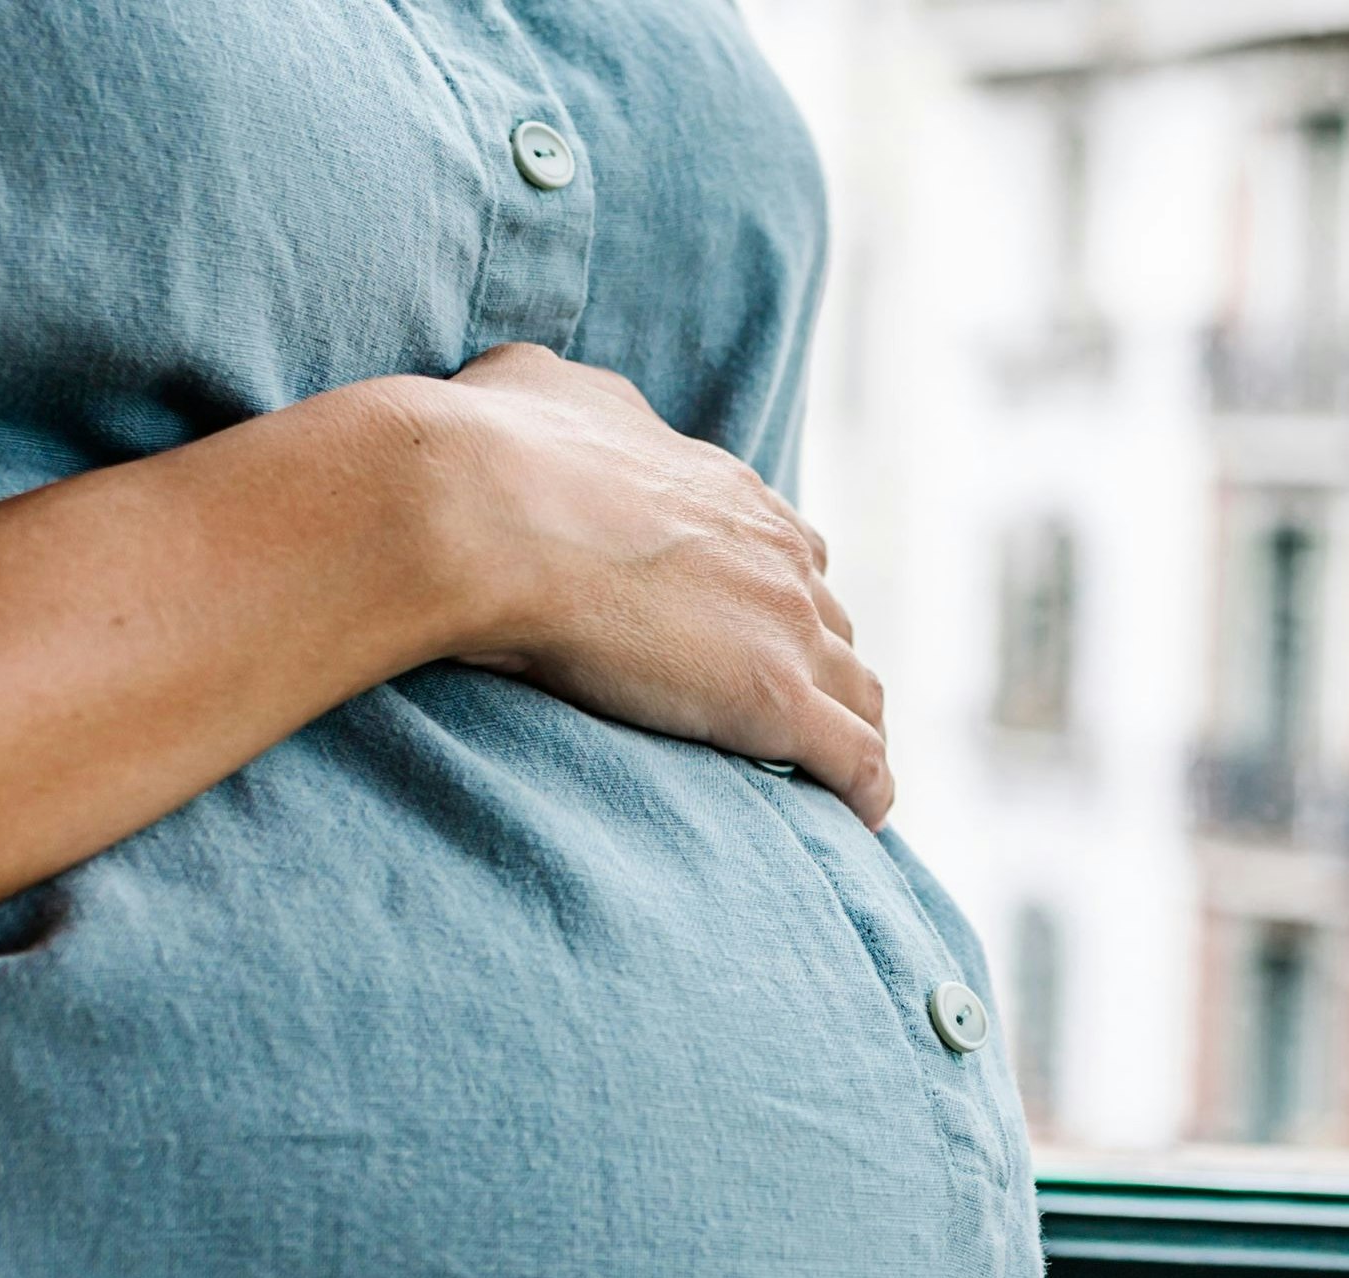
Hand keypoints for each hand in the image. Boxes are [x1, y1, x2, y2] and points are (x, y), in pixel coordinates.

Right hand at [414, 343, 892, 826]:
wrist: (481, 510)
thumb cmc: (494, 452)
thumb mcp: (542, 389)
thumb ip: (575, 402)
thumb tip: (562, 398)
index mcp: (724, 490)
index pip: (785, 547)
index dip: (776, 594)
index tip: (752, 630)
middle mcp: (774, 551)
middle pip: (830, 618)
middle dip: (817, 662)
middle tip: (788, 709)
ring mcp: (785, 626)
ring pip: (858, 689)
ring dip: (851, 727)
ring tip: (833, 778)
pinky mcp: (775, 699)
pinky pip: (855, 757)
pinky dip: (867, 789)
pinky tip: (862, 817)